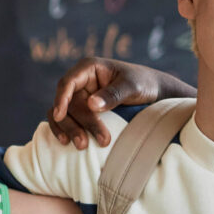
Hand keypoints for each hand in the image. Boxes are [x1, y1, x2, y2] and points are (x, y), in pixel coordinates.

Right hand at [49, 58, 189, 148]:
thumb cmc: (143, 83)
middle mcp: (81, 81)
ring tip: (81, 146)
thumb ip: (113, 94)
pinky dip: (65, 130)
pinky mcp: (83, 110)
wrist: (154, 92)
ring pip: (64, 113)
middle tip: (85, 143)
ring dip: (69, 129)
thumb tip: (91, 104)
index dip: (61, 99)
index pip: (68, 82)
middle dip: (76, 123)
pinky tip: (66, 142)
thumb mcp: (132, 86)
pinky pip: (67, 120)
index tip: (60, 115)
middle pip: (68, 103)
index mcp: (89, 68)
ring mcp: (80, 96)